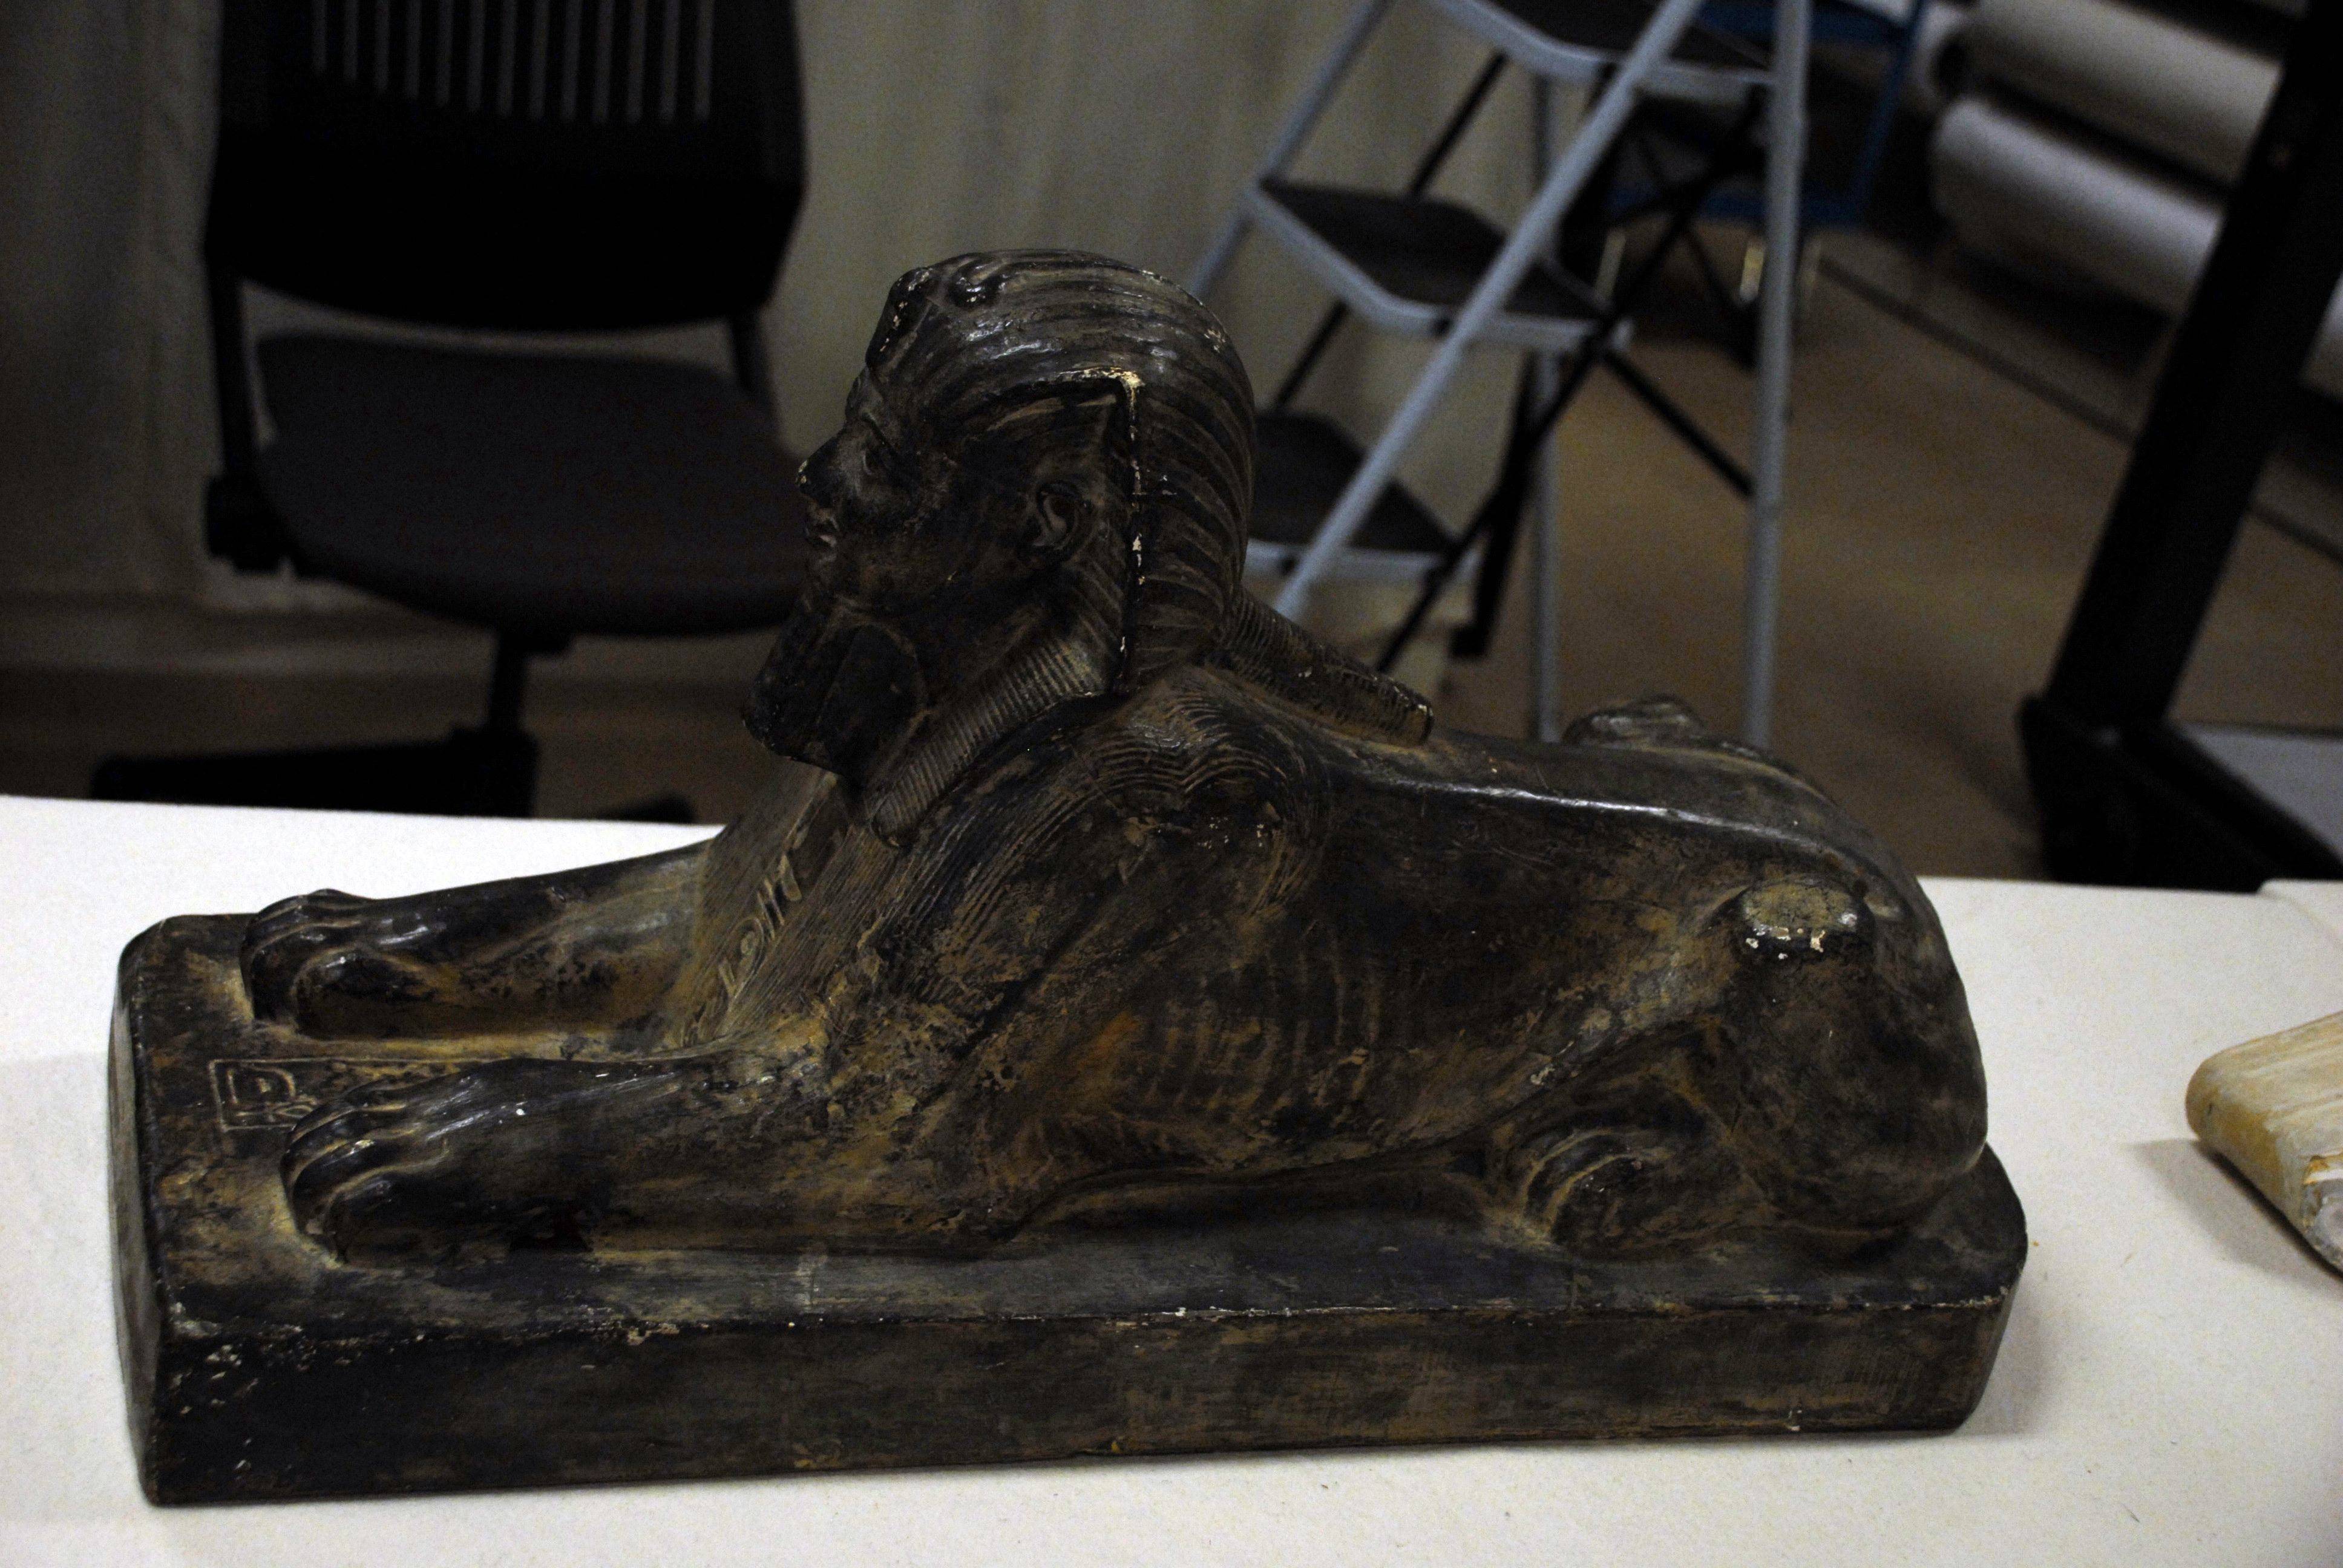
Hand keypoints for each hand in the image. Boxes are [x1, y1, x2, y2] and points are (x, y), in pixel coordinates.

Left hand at [281, 1057, 685, 1260]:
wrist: (610, 1129)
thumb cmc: (584, 1121)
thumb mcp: (522, 1101)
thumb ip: (481, 1112)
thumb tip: (461, 1132)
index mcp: (446, 1093)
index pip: (355, 1106)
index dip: (321, 1134)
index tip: (313, 1158)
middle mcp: (427, 1113)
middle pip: (329, 1130)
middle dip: (302, 1166)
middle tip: (300, 1198)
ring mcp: (431, 1144)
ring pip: (333, 1162)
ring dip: (310, 1196)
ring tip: (311, 1224)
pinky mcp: (442, 1179)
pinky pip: (364, 1196)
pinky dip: (340, 1219)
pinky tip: (342, 1239)